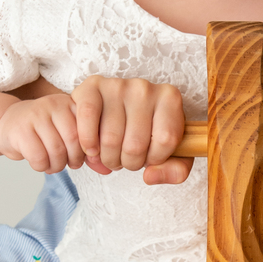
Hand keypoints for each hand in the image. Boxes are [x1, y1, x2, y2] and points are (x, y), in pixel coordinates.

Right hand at [0, 91, 83, 172]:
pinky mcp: (20, 129)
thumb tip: (106, 170)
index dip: (89, 150)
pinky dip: (41, 167)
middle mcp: (54, 104)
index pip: (90, 129)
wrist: (9, 123)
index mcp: (70, 103)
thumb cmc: (43, 131)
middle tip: (69, 164)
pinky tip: (39, 163)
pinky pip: (39, 157)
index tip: (83, 158)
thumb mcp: (67, 132)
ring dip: (57, 166)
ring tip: (53, 165)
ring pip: (57, 150)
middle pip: (74, 140)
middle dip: (74, 160)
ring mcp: (35, 115)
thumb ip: (87, 148)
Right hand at [71, 77, 192, 184]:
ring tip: (111, 154)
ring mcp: (118, 85)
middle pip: (135, 145)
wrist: (115, 109)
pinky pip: (88, 116)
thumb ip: (175, 171)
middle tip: (125, 159)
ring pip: (110, 139)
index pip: (166, 140)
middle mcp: (144, 88)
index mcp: (169, 99)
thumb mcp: (171, 152)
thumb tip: (149, 176)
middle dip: (128, 163)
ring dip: (108, 158)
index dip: (155, 158)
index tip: (149, 155)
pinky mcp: (94, 86)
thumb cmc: (146, 131)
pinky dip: (88, 140)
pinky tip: (92, 149)